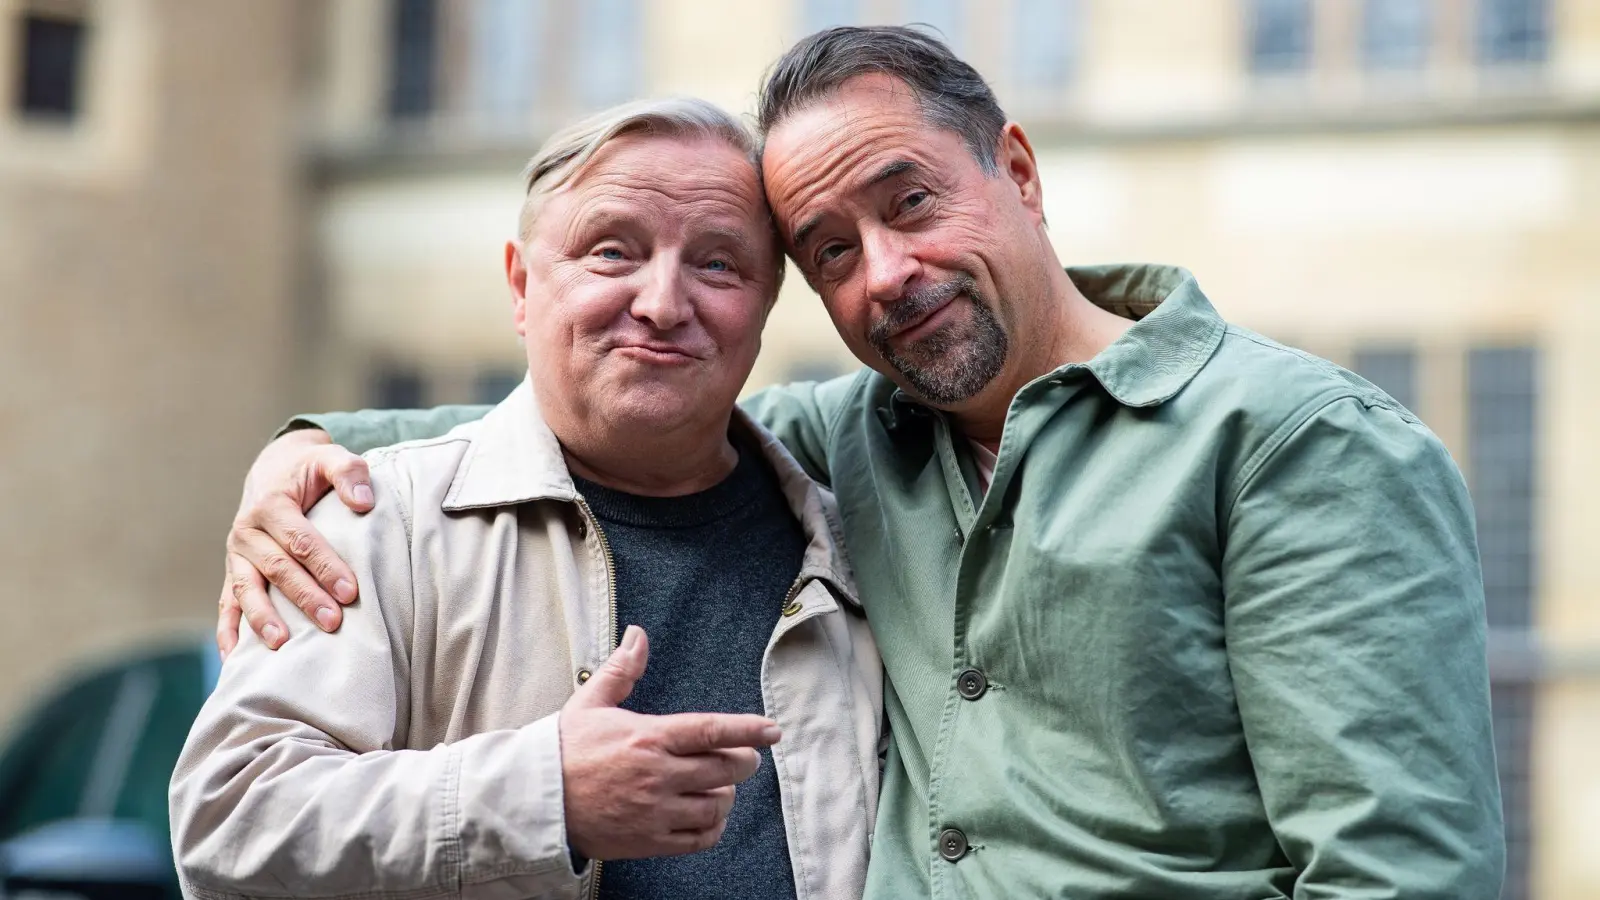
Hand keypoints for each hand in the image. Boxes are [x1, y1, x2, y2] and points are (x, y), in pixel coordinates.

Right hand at [217, 428, 372, 658]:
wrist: (274, 470)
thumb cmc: (310, 470)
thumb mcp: (331, 458)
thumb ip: (350, 472)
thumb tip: (363, 502)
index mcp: (271, 504)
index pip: (301, 541)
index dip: (325, 566)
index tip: (351, 591)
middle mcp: (247, 531)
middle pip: (276, 569)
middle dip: (304, 597)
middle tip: (332, 622)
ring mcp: (236, 555)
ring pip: (245, 589)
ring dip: (262, 618)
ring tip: (282, 644)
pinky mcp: (232, 572)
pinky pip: (225, 604)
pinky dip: (227, 631)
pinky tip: (233, 658)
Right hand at [560, 626, 781, 859]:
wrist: (534, 800)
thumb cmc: (562, 749)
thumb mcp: (591, 701)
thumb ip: (623, 669)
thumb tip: (638, 635)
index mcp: (649, 736)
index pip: (712, 730)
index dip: (748, 730)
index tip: (772, 730)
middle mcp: (658, 774)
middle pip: (725, 768)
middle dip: (744, 761)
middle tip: (746, 757)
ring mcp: (655, 811)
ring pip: (716, 805)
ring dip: (727, 794)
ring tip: (721, 785)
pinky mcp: (649, 841)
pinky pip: (699, 839)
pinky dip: (712, 827)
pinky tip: (708, 816)